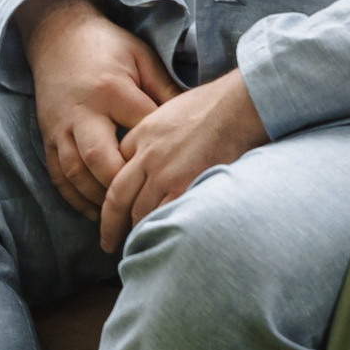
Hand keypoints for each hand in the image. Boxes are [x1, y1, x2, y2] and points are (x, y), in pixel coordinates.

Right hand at [23, 0, 180, 223]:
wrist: (58, 36)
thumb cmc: (110, 46)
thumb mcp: (143, 58)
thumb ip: (164, 89)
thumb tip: (193, 117)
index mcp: (112, 91)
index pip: (140, 128)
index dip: (159, 152)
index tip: (182, 173)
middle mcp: (82, 114)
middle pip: (101, 159)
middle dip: (123, 187)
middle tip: (146, 210)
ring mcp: (60, 128)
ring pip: (75, 173)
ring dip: (97, 199)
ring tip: (122, 219)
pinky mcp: (46, 137)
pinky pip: (56, 174)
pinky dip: (73, 197)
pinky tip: (92, 212)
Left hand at [98, 69, 267, 251]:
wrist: (240, 103)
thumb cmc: (216, 103)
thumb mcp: (172, 108)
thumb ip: (157, 133)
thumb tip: (157, 150)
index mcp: (140, 136)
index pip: (115, 172)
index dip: (112, 195)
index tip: (114, 210)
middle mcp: (145, 157)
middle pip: (117, 199)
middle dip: (111, 225)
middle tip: (109, 242)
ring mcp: (164, 173)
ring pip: (138, 212)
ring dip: (135, 232)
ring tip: (137, 246)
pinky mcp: (185, 185)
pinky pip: (163, 215)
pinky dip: (159, 229)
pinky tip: (161, 238)